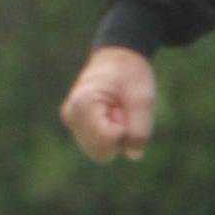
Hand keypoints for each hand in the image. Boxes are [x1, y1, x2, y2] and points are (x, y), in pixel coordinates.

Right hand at [60, 46, 156, 161]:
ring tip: (116, 110)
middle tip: (121, 109)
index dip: (125, 128)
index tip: (123, 106)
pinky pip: (98, 147)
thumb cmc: (130, 74)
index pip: (109, 140)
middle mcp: (71, 115)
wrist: (117, 58)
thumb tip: (133, 155)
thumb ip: (140, 129)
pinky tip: (110, 115)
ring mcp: (71, 122)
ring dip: (115, 137)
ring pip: (99, 152)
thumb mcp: (143, 98)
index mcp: (83, 103)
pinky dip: (109, 136)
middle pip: (101, 152)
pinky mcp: (76, 126)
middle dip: (119, 135)